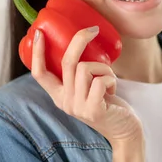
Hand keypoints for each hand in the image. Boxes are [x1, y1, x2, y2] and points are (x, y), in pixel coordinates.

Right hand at [31, 26, 142, 144]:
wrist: (124, 131)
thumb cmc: (108, 104)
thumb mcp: (87, 89)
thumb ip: (79, 74)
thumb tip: (82, 41)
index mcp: (59, 95)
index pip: (39, 74)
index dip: (37, 53)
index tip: (38, 33)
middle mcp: (64, 102)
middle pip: (67, 62)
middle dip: (80, 40)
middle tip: (93, 30)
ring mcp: (77, 107)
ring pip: (85, 68)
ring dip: (103, 67)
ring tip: (109, 77)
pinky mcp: (93, 110)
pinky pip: (100, 80)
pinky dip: (111, 79)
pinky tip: (113, 90)